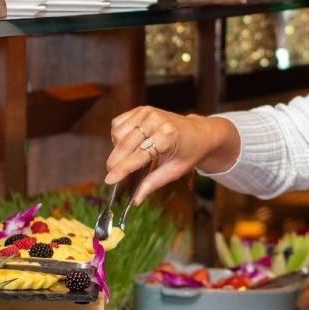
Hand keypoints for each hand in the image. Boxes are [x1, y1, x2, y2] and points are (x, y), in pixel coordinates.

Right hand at [105, 107, 240, 201]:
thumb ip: (153, 183)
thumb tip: (136, 200)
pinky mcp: (141, 109)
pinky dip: (118, 137)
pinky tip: (128, 144)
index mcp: (168, 136)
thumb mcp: (175, 171)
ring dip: (117, 149)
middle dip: (115, 162)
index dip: (122, 169)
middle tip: (112, 175)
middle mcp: (156, 121)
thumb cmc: (188, 152)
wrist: (198, 132)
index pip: (139, 155)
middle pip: (125, 144)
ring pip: (118, 133)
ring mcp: (147, 112)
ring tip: (128, 157)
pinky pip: (118, 124)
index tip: (109, 181)